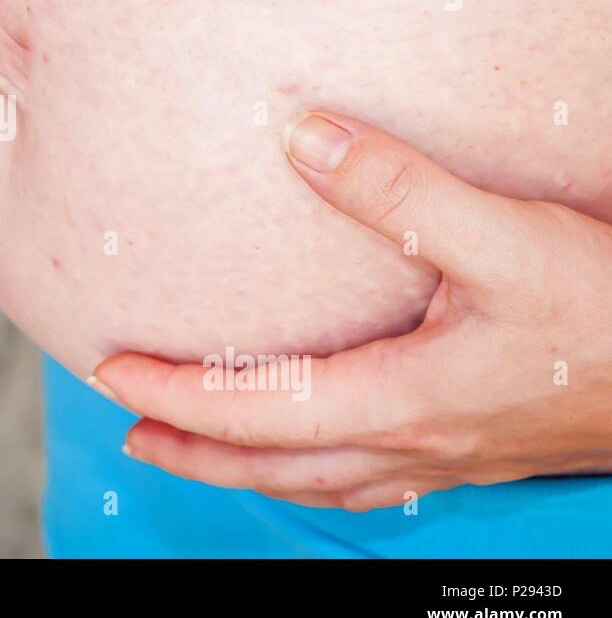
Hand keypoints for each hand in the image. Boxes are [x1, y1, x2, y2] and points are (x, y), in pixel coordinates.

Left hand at [90, 111, 611, 510]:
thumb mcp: (507, 239)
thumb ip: (400, 190)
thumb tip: (300, 138)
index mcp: (404, 401)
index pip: (258, 411)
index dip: (177, 393)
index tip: (110, 368)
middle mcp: (415, 443)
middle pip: (275, 465)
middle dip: (195, 449)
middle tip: (130, 426)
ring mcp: (449, 455)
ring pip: (319, 479)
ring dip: (247, 465)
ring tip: (197, 447)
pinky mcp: (478, 445)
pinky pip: (370, 475)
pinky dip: (316, 467)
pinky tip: (318, 448)